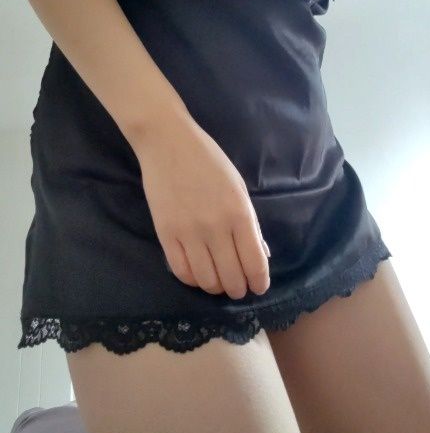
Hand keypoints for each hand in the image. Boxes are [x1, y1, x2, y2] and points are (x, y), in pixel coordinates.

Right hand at [136, 112, 270, 299]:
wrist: (168, 143)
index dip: (259, 282)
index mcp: (239, 214)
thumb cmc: (209, 161)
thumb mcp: (239, 188)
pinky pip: (181, 270)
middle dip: (238, 289)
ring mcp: (188, 233)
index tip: (258, 287)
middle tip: (238, 288)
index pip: (254, 262)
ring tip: (218, 283)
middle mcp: (216, 228)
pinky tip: (198, 274)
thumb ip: (250, 223)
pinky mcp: (165, 234)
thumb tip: (260, 255)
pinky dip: (192, 279)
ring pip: (206, 280)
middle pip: (231, 277)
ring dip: (216, 287)